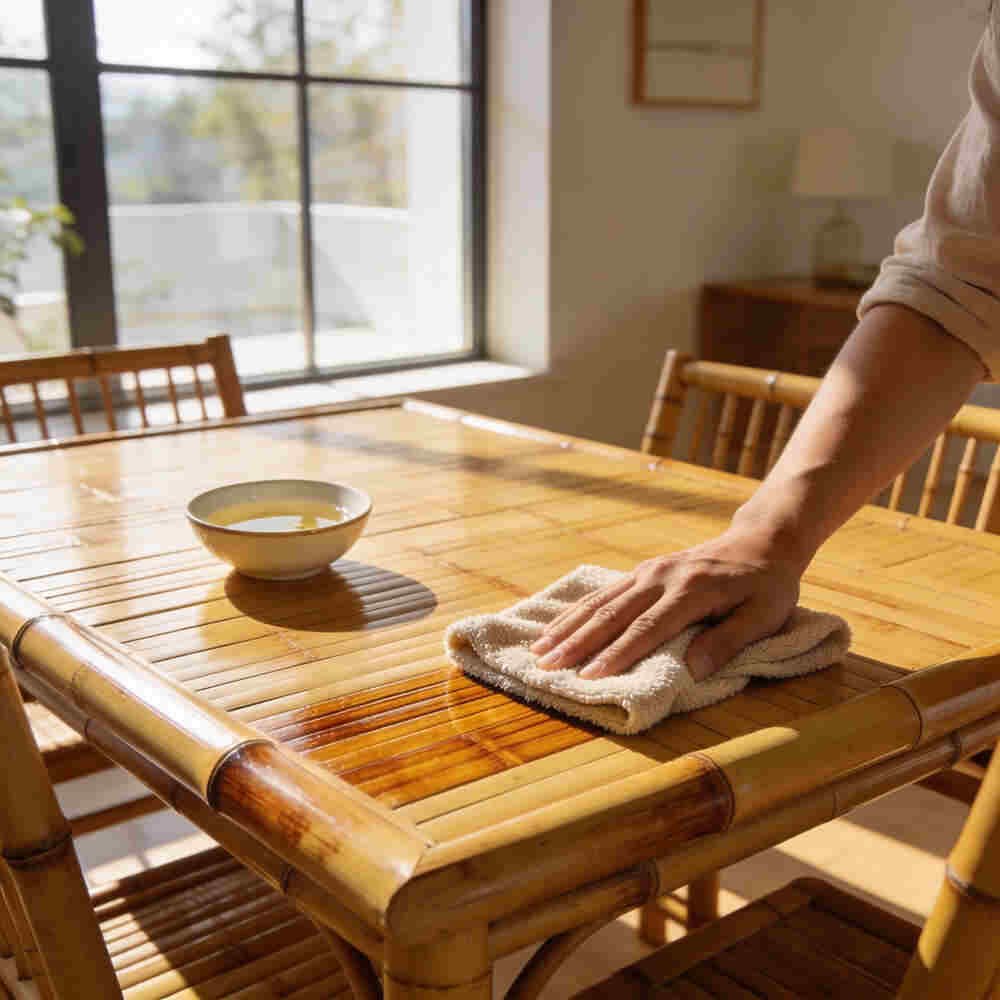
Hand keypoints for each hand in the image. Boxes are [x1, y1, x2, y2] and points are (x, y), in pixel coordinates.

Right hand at [529, 527, 806, 680]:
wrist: (759, 542)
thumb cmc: (767, 586)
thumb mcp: (765, 616)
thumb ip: (730, 641)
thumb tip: (693, 669)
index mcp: (691, 590)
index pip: (648, 627)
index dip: (619, 653)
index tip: (592, 676)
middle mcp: (661, 577)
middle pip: (613, 613)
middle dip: (578, 642)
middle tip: (549, 667)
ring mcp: (647, 572)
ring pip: (600, 601)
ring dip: (568, 626)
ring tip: (539, 650)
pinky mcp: (641, 572)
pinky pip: (602, 592)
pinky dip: (575, 611)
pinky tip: (554, 627)